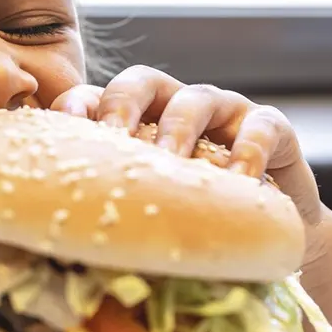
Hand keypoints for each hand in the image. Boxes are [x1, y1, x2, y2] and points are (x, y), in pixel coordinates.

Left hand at [52, 66, 331, 269]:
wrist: (266, 239)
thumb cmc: (194, 226)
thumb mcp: (149, 217)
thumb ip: (114, 213)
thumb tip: (60, 249)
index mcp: (133, 122)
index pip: (96, 97)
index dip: (77, 104)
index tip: (63, 126)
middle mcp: (172, 107)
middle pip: (141, 82)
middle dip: (123, 105)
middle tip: (114, 137)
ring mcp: (222, 113)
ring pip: (196, 99)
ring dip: (180, 128)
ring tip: (172, 162)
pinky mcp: (271, 127)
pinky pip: (261, 125)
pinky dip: (249, 150)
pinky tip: (239, 181)